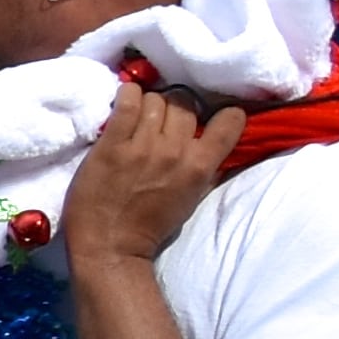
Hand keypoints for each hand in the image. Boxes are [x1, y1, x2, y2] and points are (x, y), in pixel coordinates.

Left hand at [66, 86, 236, 267]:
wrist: (109, 244)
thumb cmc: (150, 225)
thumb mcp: (192, 196)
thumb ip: (206, 166)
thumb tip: (215, 140)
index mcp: (200, 165)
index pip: (229, 120)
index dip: (220, 113)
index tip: (207, 116)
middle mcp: (176, 150)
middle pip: (184, 104)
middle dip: (174, 109)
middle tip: (159, 121)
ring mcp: (142, 145)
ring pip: (156, 99)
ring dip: (148, 104)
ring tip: (136, 118)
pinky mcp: (112, 143)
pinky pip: (126, 102)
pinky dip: (127, 95)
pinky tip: (124, 102)